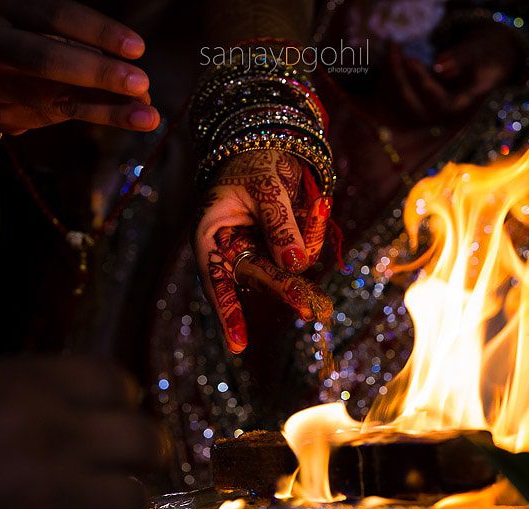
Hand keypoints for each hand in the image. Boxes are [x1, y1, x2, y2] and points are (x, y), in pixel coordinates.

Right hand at [0, 0, 159, 133]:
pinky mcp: (0, 117)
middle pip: (47, 60)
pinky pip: (58, 117)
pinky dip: (98, 115)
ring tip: (149, 115)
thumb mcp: (32, 17)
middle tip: (142, 83)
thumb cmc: (15, 33)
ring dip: (110, 109)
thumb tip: (133, 70)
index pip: (55, 16)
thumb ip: (76, 36)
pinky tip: (130, 117)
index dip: (98, 31)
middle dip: (98, 73)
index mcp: (3, 9)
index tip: (138, 48)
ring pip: (57, 98)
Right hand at [0, 357, 162, 508]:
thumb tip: (49, 402)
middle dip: (145, 450)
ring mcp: (56, 500)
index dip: (120, 398)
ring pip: (134, 502)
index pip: (115, 380)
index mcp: (28, 388)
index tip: (117, 410)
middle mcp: (56, 437)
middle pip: (144, 439)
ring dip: (119, 505)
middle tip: (134, 459)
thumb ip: (12, 393)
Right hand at [194, 150, 332, 352]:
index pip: (216, 279)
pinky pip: (304, 250)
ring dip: (305, 238)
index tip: (239, 344)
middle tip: (312, 309)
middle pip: (259, 277)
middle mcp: (232, 249)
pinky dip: (313, 228)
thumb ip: (279, 223)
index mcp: (210, 236)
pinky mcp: (282, 246)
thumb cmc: (254, 162)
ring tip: (317, 204)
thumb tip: (295, 264)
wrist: (270, 144)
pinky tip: (318, 203)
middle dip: (286, 287)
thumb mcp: (265, 187)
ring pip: (287, 266)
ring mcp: (258, 249)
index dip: (227, 312)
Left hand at [387, 25, 520, 123]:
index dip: (421, 81)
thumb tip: (440, 64)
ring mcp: (420, 112)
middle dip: (399, 76)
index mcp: (456, 106)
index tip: (409, 59)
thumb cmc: (480, 59)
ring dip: (389, 75)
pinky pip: (390, 95)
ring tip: (392, 48)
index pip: (437, 100)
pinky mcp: (407, 105)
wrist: (476, 66)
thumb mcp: (478, 54)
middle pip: (411, 104)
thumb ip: (461, 59)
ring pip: (397, 100)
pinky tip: (389, 56)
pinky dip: (386, 76)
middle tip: (394, 49)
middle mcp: (436, 115)